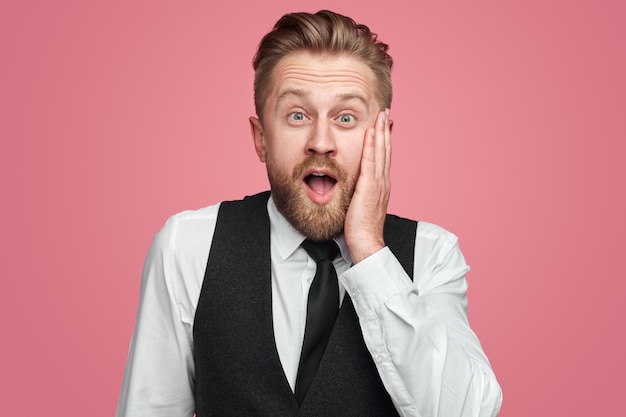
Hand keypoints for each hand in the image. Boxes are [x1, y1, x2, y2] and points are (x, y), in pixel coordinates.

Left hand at [344, 109, 391, 263]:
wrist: (367, 243)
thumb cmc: (361, 229)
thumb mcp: (360, 206)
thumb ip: (359, 193)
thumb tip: (354, 187)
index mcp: (381, 186)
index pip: (384, 158)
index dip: (384, 141)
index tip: (384, 126)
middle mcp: (383, 182)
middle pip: (386, 150)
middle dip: (386, 130)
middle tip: (386, 113)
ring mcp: (378, 183)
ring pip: (382, 151)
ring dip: (381, 132)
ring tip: (382, 115)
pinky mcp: (370, 186)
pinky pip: (371, 161)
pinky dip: (372, 145)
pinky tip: (371, 132)